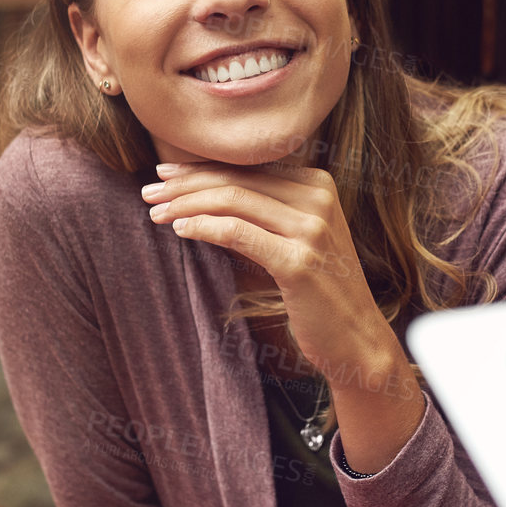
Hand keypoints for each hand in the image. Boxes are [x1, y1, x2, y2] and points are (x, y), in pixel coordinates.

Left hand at [141, 161, 405, 391]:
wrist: (357, 339)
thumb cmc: (319, 291)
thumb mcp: (295, 240)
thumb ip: (263, 213)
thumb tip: (203, 194)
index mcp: (318, 185)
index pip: (246, 167)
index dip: (199, 168)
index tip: (164, 174)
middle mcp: (318, 198)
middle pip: (236, 180)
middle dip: (185, 184)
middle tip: (148, 191)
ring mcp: (312, 229)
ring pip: (233, 201)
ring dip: (187, 204)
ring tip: (156, 213)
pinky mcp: (299, 261)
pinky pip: (239, 233)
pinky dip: (205, 227)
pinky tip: (181, 230)